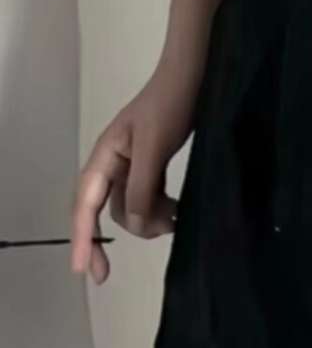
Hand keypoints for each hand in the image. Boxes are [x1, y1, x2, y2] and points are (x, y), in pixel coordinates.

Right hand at [70, 43, 209, 283]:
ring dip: (147, 220)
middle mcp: (112, 162)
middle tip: (109, 274)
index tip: (83, 270)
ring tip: (174, 219)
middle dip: (110, 237)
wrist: (194, 74)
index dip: (82, 238)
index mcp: (105, 155)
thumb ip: (141, 187)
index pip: (85, 204)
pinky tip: (176, 211)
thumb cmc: (171, 104)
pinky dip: (158, 209)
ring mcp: (131, 164)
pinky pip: (146, 197)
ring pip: (128, 207)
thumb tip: (135, 223)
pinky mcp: (151, 164)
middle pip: (102, 210)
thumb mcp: (154, 147)